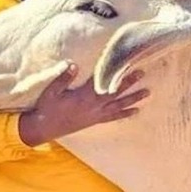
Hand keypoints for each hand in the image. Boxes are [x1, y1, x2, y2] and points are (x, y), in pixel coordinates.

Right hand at [18, 63, 147, 145]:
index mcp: (84, 95)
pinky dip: (125, 114)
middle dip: (129, 81)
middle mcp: (93, 105)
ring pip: (118, 105)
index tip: (125, 62)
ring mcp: (95, 114)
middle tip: (142, 72)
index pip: (102, 80)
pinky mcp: (94, 121)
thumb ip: (63, 77)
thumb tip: (73, 64)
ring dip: (133, 98)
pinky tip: (135, 111)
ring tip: (147, 93)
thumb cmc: (46, 108)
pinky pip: (113, 117)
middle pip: (115, 91)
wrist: (43, 129)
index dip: (114, 70)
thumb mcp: (51, 91)